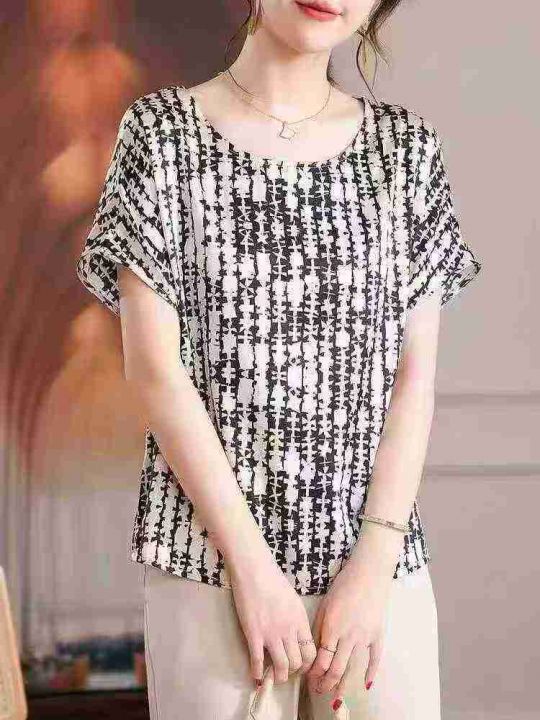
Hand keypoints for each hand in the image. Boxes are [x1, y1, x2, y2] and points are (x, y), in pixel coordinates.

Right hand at [229, 557, 317, 685]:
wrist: (254, 569)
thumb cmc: (273, 579)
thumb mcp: (293, 599)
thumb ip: (296, 619)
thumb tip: (295, 634)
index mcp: (300, 620)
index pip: (311, 652)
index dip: (307, 664)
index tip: (301, 666)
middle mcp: (289, 630)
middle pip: (298, 662)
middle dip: (293, 671)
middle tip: (286, 670)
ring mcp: (271, 633)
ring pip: (281, 666)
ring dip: (278, 676)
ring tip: (273, 676)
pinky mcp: (254, 633)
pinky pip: (257, 660)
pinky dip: (257, 673)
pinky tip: (255, 677)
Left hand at [305, 560, 392, 704]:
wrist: (369, 573)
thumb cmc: (343, 585)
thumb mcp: (325, 605)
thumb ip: (319, 628)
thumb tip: (313, 650)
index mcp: (332, 627)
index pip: (321, 659)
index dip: (314, 673)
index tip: (309, 679)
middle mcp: (348, 636)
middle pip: (336, 669)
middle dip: (325, 684)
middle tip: (318, 691)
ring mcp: (365, 637)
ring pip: (353, 668)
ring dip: (343, 685)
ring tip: (336, 698)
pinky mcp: (378, 635)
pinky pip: (375, 659)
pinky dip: (370, 673)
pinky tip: (365, 684)